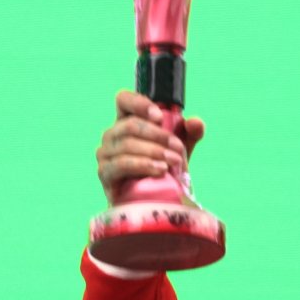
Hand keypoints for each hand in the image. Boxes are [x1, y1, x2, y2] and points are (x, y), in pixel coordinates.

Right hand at [95, 90, 205, 204]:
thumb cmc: (163, 167)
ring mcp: (105, 153)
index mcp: (127, 121)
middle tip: (178, 148)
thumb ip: (190, 133)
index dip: (139, 103)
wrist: (154, 199)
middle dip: (158, 135)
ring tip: (173, 162)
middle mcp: (112, 134)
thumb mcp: (179, 148)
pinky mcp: (104, 173)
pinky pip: (121, 164)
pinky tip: (160, 170)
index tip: (159, 116)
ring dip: (154, 152)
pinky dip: (143, 165)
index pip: (123, 100)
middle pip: (130, 125)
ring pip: (127, 144)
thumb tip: (195, 122)